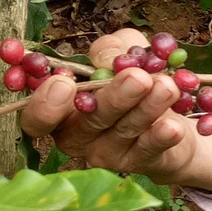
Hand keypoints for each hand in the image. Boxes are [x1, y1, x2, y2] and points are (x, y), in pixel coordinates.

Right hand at [18, 28, 211, 188]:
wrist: (172, 114)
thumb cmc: (136, 78)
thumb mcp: (124, 52)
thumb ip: (111, 47)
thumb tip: (107, 57)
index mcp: (62, 108)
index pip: (38, 117)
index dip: (45, 105)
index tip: (64, 83)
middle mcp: (77, 135)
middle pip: (88, 121)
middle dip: (113, 98)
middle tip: (137, 78)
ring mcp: (106, 153)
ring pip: (124, 130)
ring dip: (147, 108)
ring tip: (167, 87)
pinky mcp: (137, 163)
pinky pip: (148, 150)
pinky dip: (161, 137)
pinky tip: (173, 127)